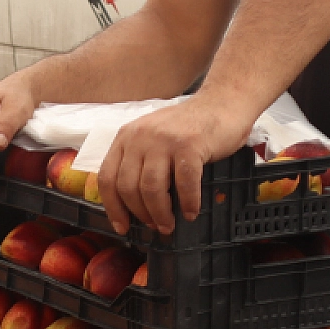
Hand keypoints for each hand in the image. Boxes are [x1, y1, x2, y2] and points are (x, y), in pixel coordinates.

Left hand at [96, 94, 254, 234]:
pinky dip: (187, 203)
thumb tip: (134, 208)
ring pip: (151, 189)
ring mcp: (164, 140)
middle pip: (127, 187)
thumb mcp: (152, 140)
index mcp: (125, 137)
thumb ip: (139, 163)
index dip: (113, 207)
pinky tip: (191, 212)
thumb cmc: (188, 129)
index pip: (107, 178)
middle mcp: (139, 136)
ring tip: (169, 225)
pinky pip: (184, 183)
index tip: (122, 226)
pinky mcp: (189, 144)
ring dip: (160, 213)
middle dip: (140, 214)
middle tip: (154, 226)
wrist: (223, 102)